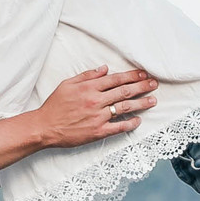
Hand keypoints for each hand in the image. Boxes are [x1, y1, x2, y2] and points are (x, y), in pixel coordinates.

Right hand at [35, 65, 158, 148]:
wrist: (45, 127)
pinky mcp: (98, 131)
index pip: (116, 79)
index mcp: (89, 88)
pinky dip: (130, 123)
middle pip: (124, 91)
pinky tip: (138, 120)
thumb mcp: (67, 84)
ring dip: (141, 103)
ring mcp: (98, 117)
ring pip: (124, 107)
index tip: (143, 74)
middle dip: (142, 86)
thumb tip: (104, 69)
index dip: (132, 76)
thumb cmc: (55, 105)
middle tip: (154, 84)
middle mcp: (96, 101)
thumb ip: (87, 76)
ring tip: (153, 100)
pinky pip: (118, 127)